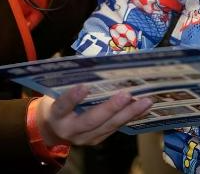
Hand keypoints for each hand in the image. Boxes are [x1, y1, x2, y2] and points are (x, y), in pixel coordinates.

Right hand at [35, 85, 151, 146]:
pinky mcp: (97, 139)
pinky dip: (131, 116)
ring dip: (128, 113)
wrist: (54, 128)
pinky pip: (116, 127)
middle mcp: (70, 130)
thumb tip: (95, 60)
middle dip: (110, 108)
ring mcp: (85, 138)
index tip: (83, 86)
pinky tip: (144, 107)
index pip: (63, 106)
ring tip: (145, 101)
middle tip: (125, 95)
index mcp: (56, 115)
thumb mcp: (57, 91)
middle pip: (90, 120)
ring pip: (108, 126)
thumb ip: (72, 80)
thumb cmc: (58, 102)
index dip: (72, 98)